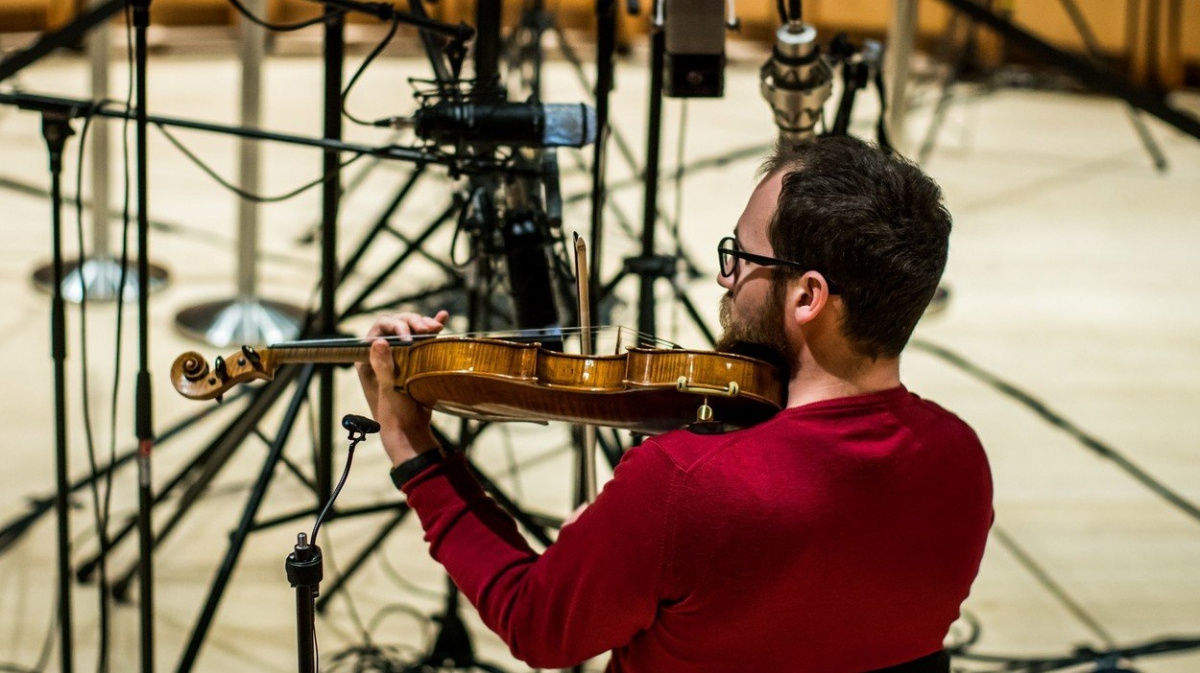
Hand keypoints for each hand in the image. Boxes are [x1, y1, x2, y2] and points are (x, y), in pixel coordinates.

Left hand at [355, 310, 449, 465]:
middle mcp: (383, 352)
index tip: (410, 337)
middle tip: (428, 329)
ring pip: (411, 329)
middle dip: (413, 322)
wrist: (410, 430)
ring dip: (425, 324)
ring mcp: (400, 354)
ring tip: (437, 326)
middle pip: (397, 324)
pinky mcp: (416, 358)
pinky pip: (422, 339)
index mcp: (368, 357)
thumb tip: (379, 341)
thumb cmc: (394, 414)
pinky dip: (432, 328)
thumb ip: (383, 366)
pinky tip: (442, 319)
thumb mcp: (388, 390)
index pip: (380, 328)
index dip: (396, 326)